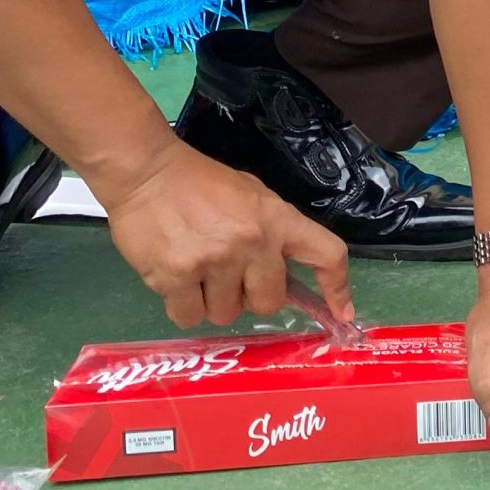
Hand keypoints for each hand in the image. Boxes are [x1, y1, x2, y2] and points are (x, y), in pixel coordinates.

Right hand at [96, 139, 351, 329]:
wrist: (147, 172)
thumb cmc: (201, 184)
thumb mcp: (252, 196)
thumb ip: (273, 234)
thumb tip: (284, 277)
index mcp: (278, 218)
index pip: (327, 255)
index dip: (338, 288)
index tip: (343, 314)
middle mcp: (253, 241)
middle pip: (269, 302)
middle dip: (249, 297)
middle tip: (228, 276)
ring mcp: (215, 260)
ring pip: (226, 314)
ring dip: (211, 302)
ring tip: (196, 270)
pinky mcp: (177, 277)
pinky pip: (190, 317)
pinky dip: (183, 307)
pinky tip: (174, 279)